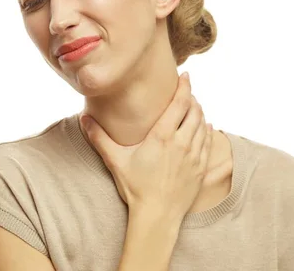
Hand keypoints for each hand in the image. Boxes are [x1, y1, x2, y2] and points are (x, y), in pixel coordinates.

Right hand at [80, 72, 212, 219]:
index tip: (185, 76)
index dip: (184, 88)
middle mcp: (182, 143)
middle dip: (192, 99)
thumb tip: (83, 119)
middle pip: (195, 112)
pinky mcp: (201, 169)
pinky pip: (210, 143)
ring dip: (201, 113)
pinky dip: (209, 131)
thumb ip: (99, 138)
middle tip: (186, 92)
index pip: (179, 104)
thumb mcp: (115, 160)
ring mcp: (194, 157)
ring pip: (204, 126)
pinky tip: (207, 128)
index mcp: (162, 137)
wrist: (157, 216)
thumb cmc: (135, 188)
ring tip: (195, 106)